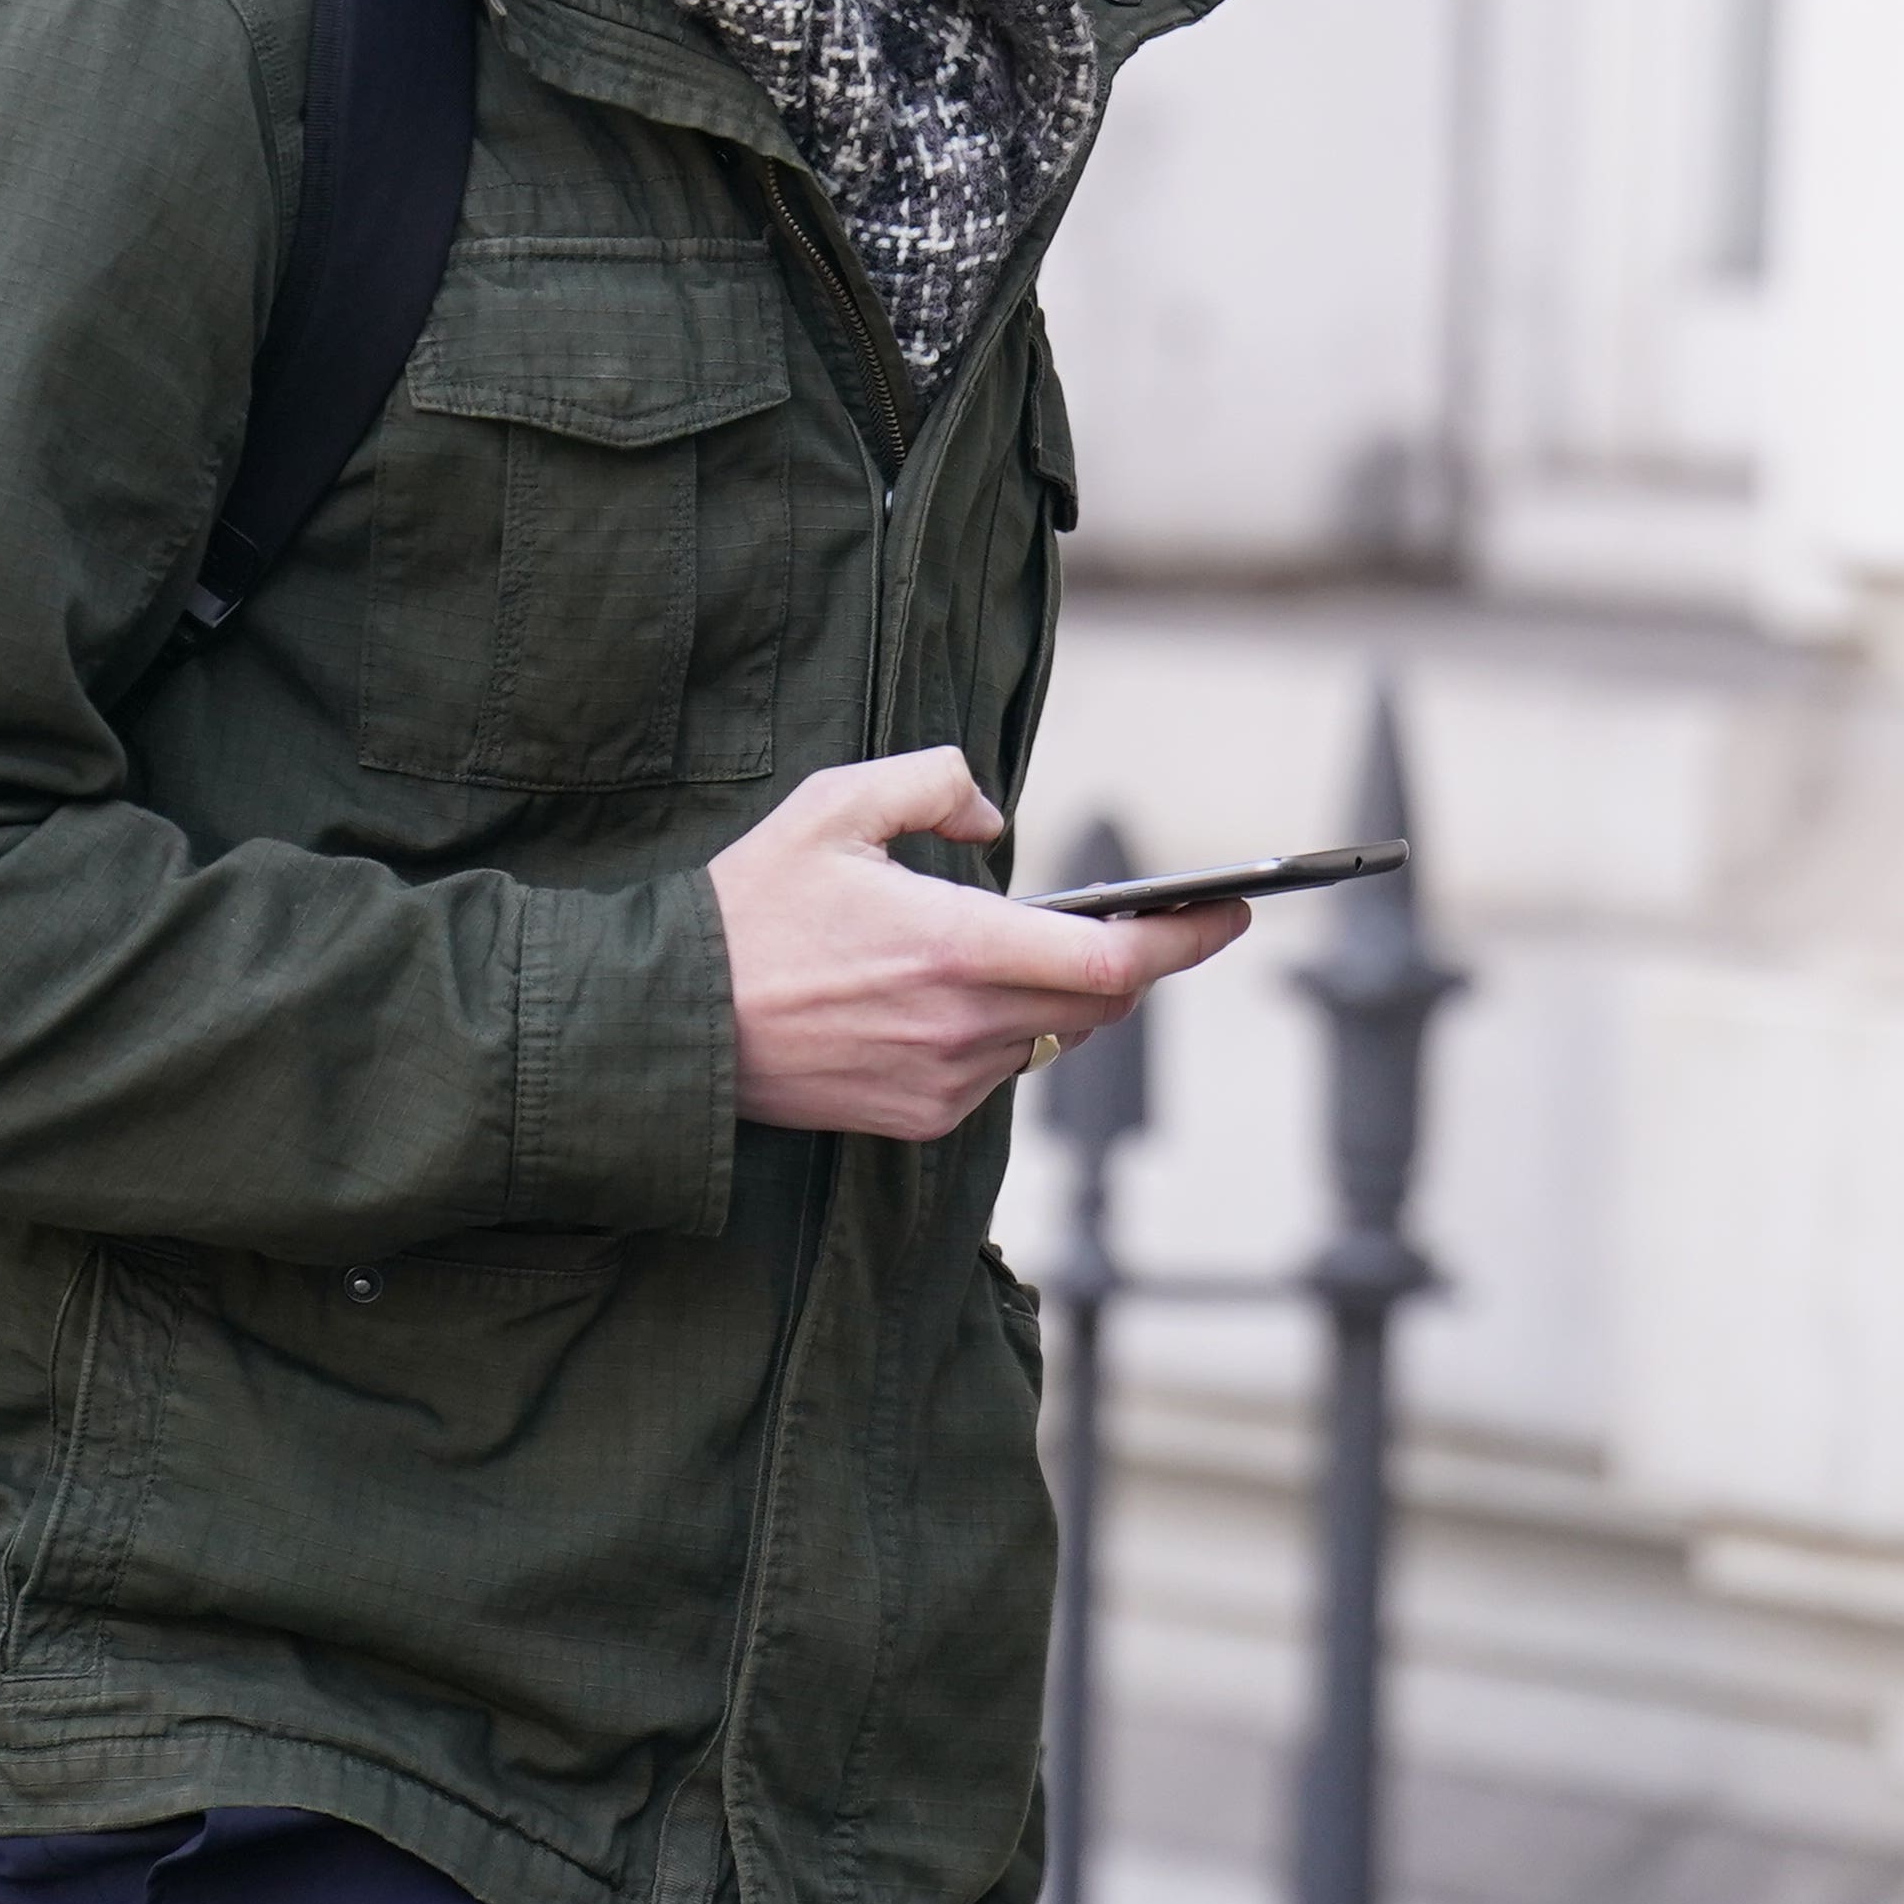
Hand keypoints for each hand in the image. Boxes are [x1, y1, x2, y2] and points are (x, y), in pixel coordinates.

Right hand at [707, 752, 1247, 1140]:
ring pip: (1054, 1036)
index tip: (1231, 913)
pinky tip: (956, 993)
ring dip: (1062, 994)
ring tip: (1030, 945)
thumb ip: (932, 786)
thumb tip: (996, 821)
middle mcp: (963, 1026)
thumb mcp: (833, 807)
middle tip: (1146, 919)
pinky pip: (1001, 1069)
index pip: (1113, 963)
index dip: (1186, 940)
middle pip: (1103, 1004)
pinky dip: (1005, 1028)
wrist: (672, 1026)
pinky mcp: (922, 1117)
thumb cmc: (748, 909)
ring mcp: (945, 1081)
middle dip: (1134, 961)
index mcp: (955, 948)